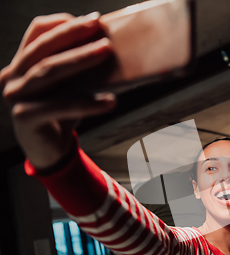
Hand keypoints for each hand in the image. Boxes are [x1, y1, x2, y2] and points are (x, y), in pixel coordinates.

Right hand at [1, 13, 115, 168]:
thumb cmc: (60, 115)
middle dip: (74, 36)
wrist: (49, 151)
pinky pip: (61, 105)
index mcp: (21, 64)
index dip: (62, 24)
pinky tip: (110, 101)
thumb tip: (107, 45)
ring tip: (107, 53)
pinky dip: (88, 103)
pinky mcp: (25, 117)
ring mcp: (15, 97)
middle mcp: (13, 77)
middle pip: (43, 49)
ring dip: (80, 60)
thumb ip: (74, 68)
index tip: (93, 20)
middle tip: (102, 33)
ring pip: (49, 72)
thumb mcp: (66, 87)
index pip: (36, 33)